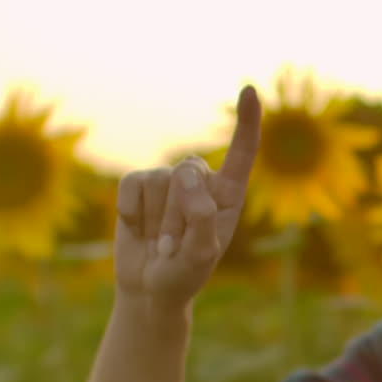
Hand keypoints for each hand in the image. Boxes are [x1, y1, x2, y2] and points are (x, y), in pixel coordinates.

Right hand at [113, 86, 260, 305]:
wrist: (150, 290)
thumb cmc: (184, 273)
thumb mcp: (201, 253)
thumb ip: (201, 214)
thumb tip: (186, 173)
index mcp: (228, 194)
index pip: (242, 151)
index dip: (246, 121)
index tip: (250, 91)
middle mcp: (201, 181)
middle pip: (190, 171)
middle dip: (179, 213)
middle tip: (175, 247)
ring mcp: (168, 182)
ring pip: (160, 181)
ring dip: (156, 220)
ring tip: (160, 244)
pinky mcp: (138, 186)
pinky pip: (132, 184)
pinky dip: (131, 211)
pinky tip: (136, 229)